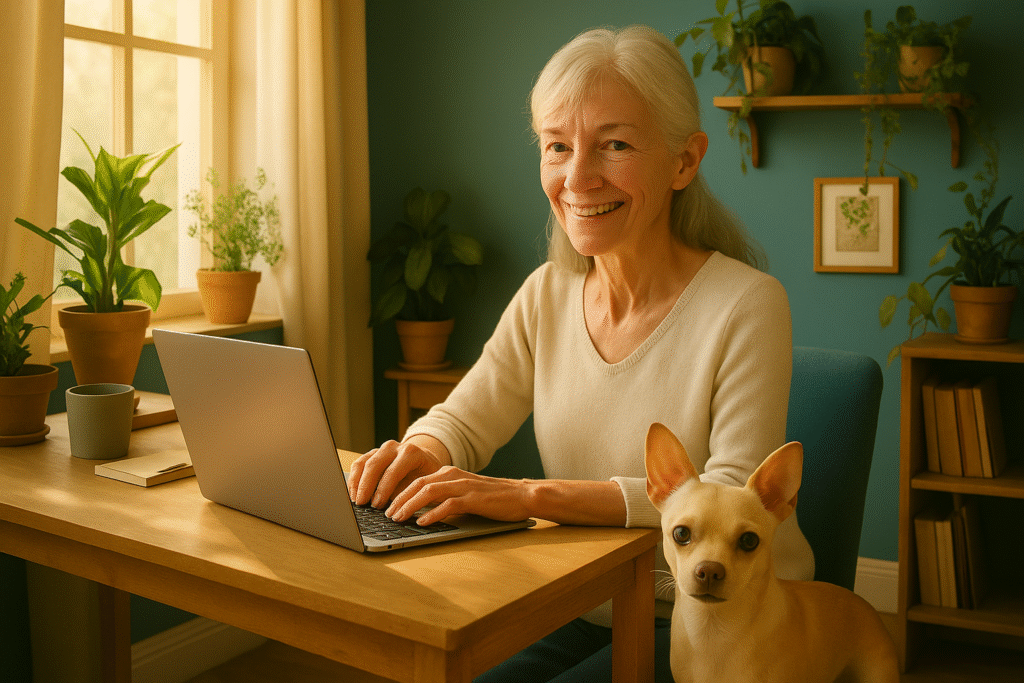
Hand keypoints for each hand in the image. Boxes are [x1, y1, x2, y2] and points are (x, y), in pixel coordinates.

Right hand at [347, 438, 446, 507]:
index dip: (383, 489)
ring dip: (356, 482)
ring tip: (356, 500)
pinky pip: (359, 463)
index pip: (393, 471)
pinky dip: (354, 478)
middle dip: (366, 486)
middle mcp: (395, 447)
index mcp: (411, 453)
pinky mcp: (373, 453)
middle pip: (374, 465)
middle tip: (362, 503)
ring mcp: (382, 449)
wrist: (425, 461)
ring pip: (363, 463)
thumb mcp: (424, 483)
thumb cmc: (425, 475)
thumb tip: (395, 511)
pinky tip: (353, 492)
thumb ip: (409, 493)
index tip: (377, 505)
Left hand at [385, 467, 532, 525]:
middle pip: (417, 484)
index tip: (386, 506)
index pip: (416, 480)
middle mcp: (453, 476)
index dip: (398, 493)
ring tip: (397, 518)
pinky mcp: (473, 499)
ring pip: (428, 492)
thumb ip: (443, 498)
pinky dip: (432, 514)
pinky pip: (448, 505)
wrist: (521, 496)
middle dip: (398, 499)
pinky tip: (421, 522)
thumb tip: (419, 511)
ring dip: (409, 505)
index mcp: (449, 473)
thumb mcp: (463, 494)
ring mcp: (463, 486)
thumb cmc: (491, 498)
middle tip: (386, 514)